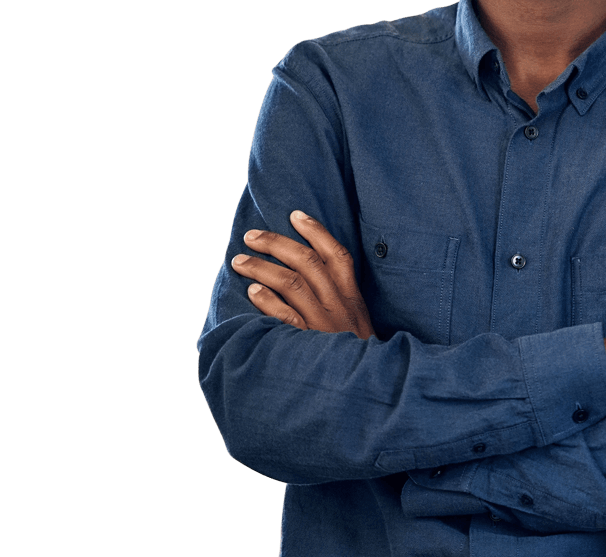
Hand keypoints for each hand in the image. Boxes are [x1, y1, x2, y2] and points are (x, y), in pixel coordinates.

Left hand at [231, 210, 376, 339]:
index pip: (336, 255)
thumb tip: (310, 269)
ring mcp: (322, 325)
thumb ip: (339, 297)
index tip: (295, 215)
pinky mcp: (307, 345)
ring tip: (240, 261)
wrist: (366, 389)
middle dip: (277, 244)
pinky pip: (284, 317)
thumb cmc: (356, 353)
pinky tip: (251, 292)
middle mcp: (338, 306)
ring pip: (291, 284)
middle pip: (307, 263)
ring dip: (262, 268)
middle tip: (251, 236)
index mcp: (352, 297)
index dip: (316, 232)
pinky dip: (267, 302)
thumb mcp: (356, 320)